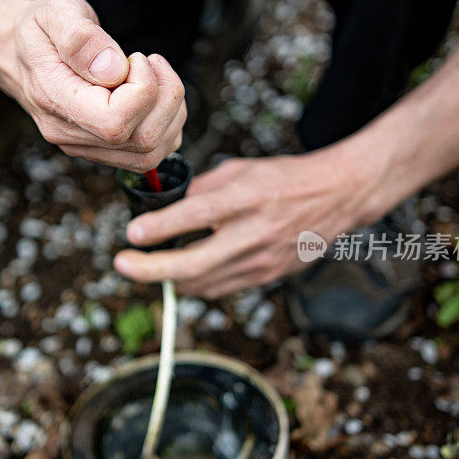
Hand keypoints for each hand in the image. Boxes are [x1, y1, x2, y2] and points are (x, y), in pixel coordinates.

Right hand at [0, 0, 185, 171]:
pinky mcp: (102, 149)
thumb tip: (115, 70)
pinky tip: (152, 94)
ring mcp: (86, 147)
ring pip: (152, 152)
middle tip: (151, 62)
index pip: (116, 123)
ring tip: (154, 75)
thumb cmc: (40, 30)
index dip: (143, 89)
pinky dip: (166, 123)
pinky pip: (150, 153)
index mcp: (56, 102)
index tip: (136, 58)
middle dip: (165, 97)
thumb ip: (82, 39)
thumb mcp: (54, 13)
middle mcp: (70, 135)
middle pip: (142, 141)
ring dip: (171, 112)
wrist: (19, 53)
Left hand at [113, 150, 381, 297]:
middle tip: (122, 264)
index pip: (197, 215)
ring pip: (202, 283)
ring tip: (148, 266)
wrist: (336, 198)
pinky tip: (181, 274)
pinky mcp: (266, 277)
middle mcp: (254, 233)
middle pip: (193, 263)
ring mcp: (261, 260)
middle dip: (150, 269)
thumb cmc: (285, 178)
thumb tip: (167, 207)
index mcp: (247, 198)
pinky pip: (219, 289)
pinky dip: (194, 283)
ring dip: (169, 277)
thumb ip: (203, 188)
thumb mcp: (242, 170)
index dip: (161, 228)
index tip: (133, 233)